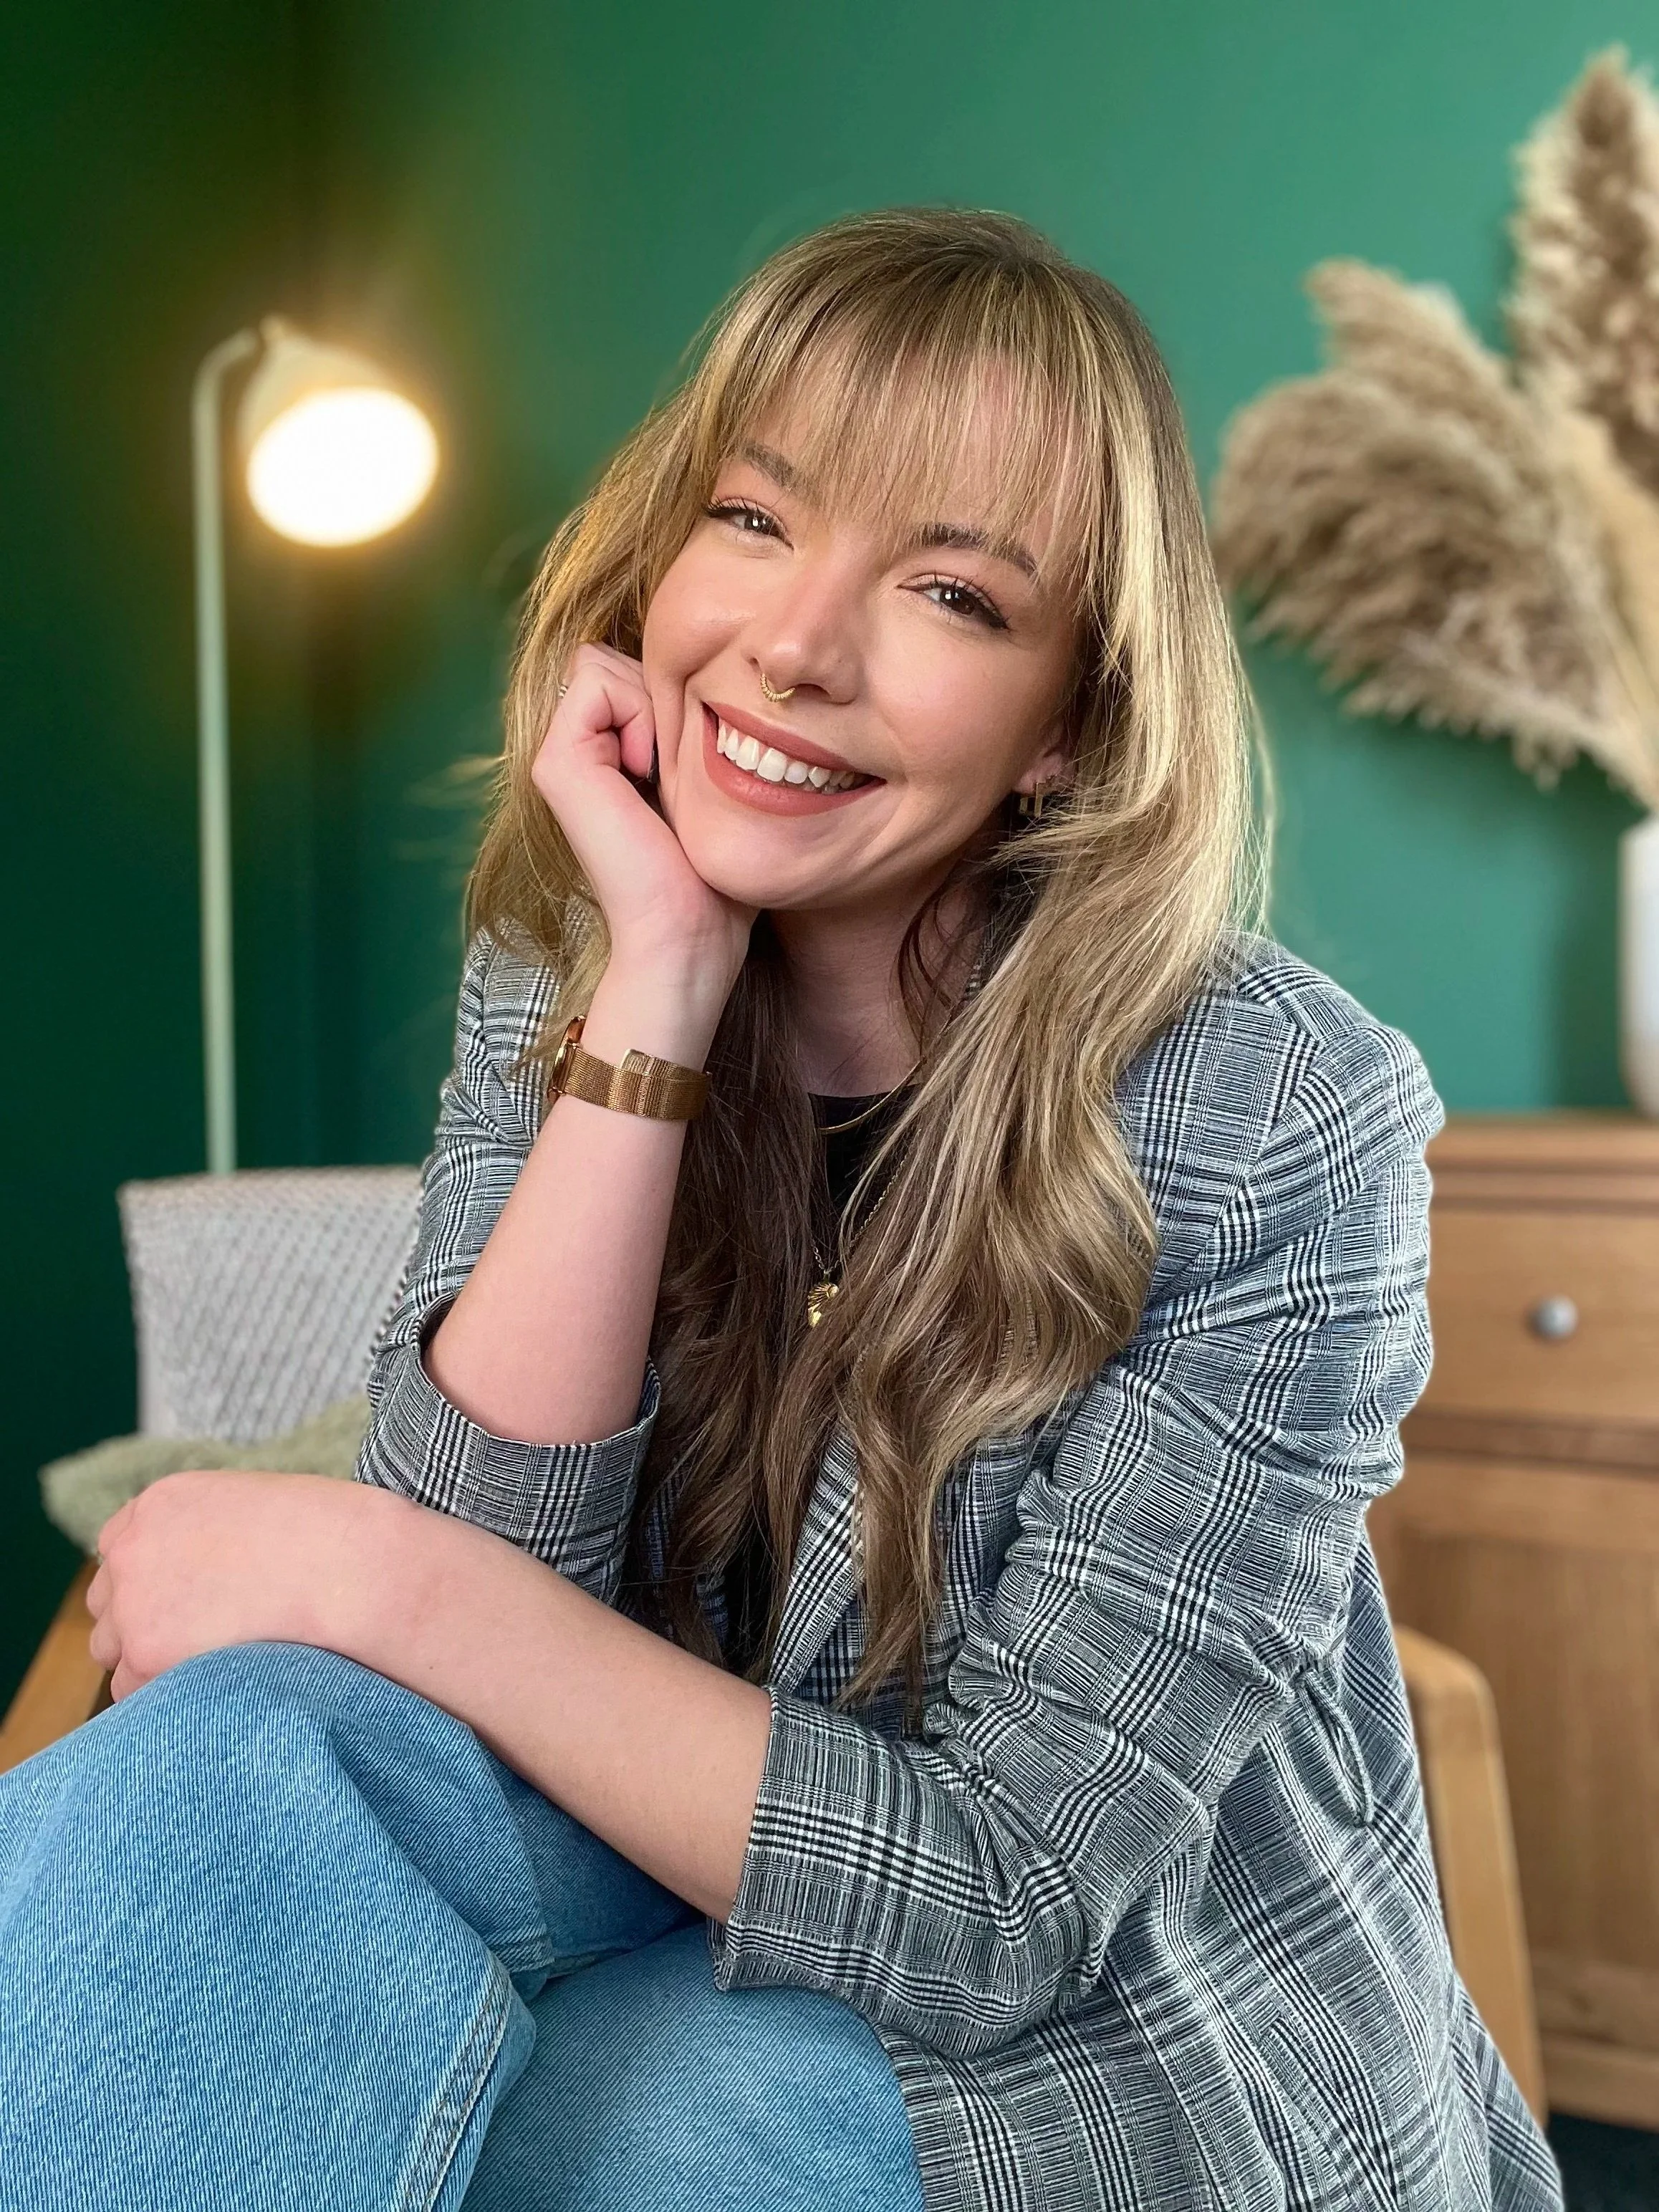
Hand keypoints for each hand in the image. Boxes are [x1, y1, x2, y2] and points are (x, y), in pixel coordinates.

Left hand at [86, 1470, 383, 1699]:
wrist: (351, 1572)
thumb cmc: (328, 1539)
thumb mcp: (253, 1508)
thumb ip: (205, 1535)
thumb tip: (195, 1581)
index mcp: (159, 1504)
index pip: (120, 1550)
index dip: (153, 1580)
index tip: (186, 1599)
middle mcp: (133, 1550)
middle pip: (109, 1601)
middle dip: (144, 1618)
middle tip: (202, 1635)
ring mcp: (132, 1604)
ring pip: (115, 1650)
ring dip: (151, 1658)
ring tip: (214, 1662)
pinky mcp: (146, 1656)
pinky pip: (133, 1692)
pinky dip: (166, 1694)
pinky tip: (215, 1684)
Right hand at [532, 642, 755, 981]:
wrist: (687, 933)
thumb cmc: (711, 876)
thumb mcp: (706, 786)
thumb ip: (687, 732)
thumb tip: (705, 677)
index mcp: (604, 756)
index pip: (629, 668)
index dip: (670, 694)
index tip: (691, 761)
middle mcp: (574, 752)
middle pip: (614, 658)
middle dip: (659, 693)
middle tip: (677, 766)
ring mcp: (558, 755)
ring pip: (602, 662)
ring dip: (650, 704)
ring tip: (662, 772)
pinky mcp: (556, 761)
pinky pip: (594, 679)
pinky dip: (635, 711)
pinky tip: (647, 771)